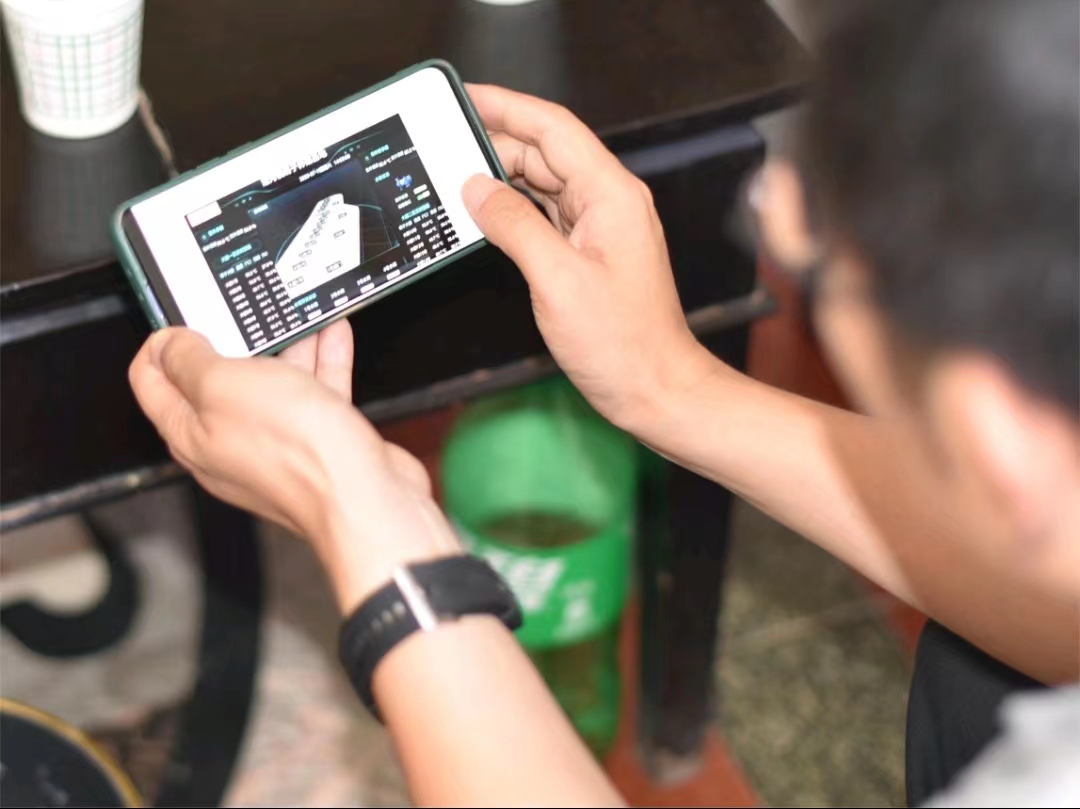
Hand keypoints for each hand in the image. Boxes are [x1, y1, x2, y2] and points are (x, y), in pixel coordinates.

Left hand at [128, 321, 460, 610]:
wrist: (364, 495)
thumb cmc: (296, 454)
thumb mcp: (223, 386)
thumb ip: (189, 360)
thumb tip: (167, 344)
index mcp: (191, 435)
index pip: (152, 384)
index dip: (157, 346)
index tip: (174, 319)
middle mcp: (229, 444)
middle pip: (215, 382)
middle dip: (227, 340)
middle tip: (234, 312)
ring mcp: (276, 443)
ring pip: (272, 383)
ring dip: (283, 346)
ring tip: (290, 315)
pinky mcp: (318, 442)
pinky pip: (315, 392)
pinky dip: (322, 362)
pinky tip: (332, 335)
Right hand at [463, 84, 710, 431]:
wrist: (655, 389)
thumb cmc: (623, 343)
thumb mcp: (557, 278)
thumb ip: (514, 225)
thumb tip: (476, 189)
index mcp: (611, 195)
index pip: (554, 129)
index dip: (508, 106)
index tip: (467, 96)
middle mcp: (609, 203)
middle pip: (546, 153)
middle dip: (497, 142)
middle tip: (446, 142)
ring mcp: (601, 228)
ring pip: (544, 185)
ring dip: (503, 177)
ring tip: (456, 173)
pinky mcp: (590, 254)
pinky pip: (547, 215)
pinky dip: (515, 210)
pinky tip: (487, 212)